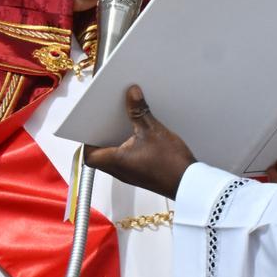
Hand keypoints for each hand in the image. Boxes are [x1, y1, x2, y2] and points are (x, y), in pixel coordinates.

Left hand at [84, 85, 195, 199]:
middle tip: (107, 120)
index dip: (87, 141)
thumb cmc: (170, 164)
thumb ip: (139, 111)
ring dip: (117, 142)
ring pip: (115, 158)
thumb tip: (132, 94)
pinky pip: (128, 160)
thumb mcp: (153, 130)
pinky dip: (129, 148)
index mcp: (116, 161)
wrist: (189, 183)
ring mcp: (131, 175)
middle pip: (101, 155)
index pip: (89, 156)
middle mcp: (121, 171)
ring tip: (124, 123)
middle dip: (103, 137)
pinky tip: (140, 136)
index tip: (92, 126)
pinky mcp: (142, 175)